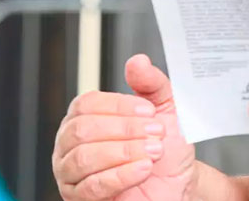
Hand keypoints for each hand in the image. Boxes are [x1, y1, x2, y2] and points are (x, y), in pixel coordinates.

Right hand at [52, 55, 196, 200]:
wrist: (177, 183)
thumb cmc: (165, 148)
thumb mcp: (165, 108)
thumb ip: (151, 83)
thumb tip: (137, 61)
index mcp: (85, 116)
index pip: (86, 104)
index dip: (119, 105)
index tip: (149, 110)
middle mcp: (71, 143)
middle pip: (82, 129)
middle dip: (124, 130)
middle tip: (155, 133)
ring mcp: (71, 173)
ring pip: (83, 158)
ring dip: (124, 152)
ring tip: (153, 151)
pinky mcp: (80, 198)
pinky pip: (91, 187)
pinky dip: (121, 175)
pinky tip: (143, 168)